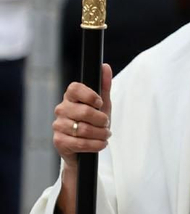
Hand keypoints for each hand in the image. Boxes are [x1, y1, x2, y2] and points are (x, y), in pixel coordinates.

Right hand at [53, 64, 112, 213]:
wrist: (85, 147)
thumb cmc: (94, 122)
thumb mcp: (103, 104)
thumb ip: (104, 86)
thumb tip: (104, 66)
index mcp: (70, 98)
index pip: (75, 88)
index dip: (90, 95)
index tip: (100, 103)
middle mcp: (61, 110)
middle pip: (84, 111)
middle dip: (102, 120)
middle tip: (106, 124)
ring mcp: (58, 125)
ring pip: (84, 129)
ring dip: (101, 134)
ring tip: (105, 135)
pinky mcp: (59, 141)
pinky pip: (80, 143)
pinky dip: (96, 144)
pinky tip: (101, 144)